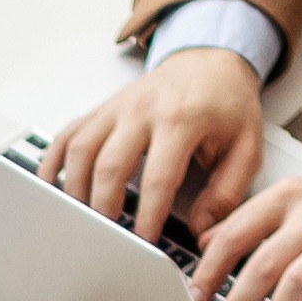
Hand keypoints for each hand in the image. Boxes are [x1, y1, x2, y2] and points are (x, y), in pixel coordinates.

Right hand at [44, 47, 267, 256]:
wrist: (209, 60)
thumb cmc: (227, 103)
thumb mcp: (247, 147)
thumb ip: (227, 191)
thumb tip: (200, 228)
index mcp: (182, 119)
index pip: (158, 177)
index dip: (149, 215)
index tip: (146, 241)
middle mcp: (143, 109)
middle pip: (109, 165)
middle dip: (105, 208)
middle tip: (109, 236)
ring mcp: (117, 107)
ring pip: (81, 150)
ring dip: (77, 190)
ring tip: (84, 219)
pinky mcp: (101, 109)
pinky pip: (67, 135)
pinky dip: (54, 163)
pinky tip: (55, 188)